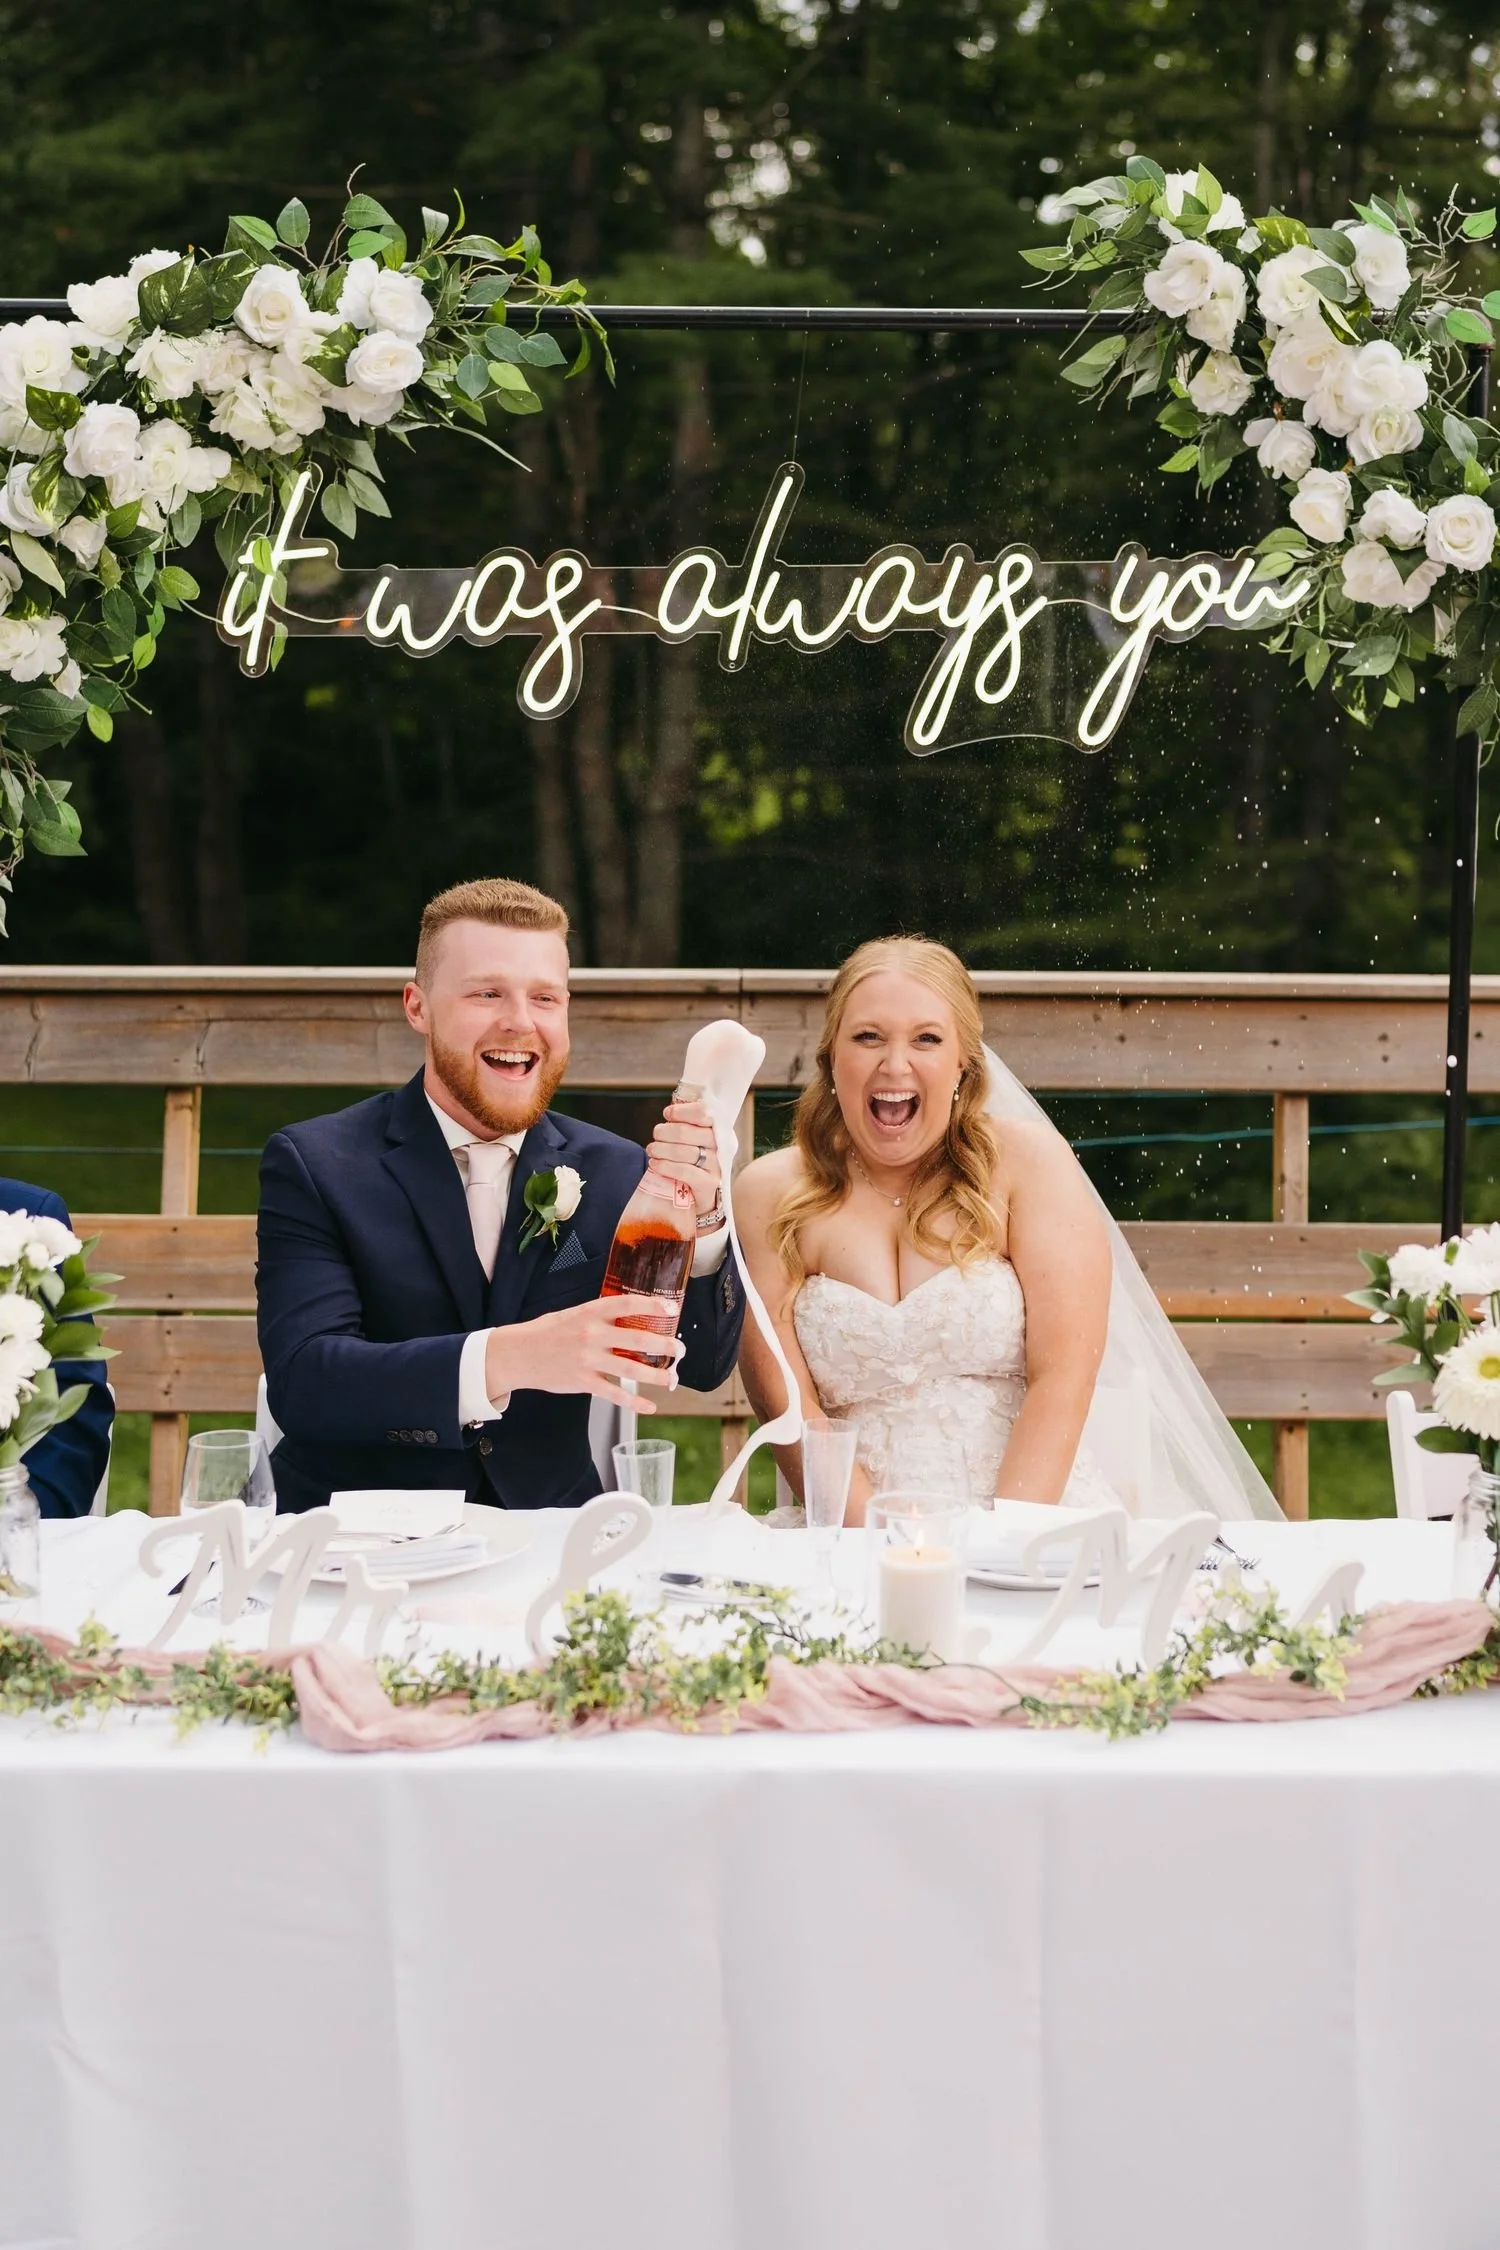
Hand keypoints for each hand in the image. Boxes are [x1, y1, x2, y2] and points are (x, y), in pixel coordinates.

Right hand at [484, 1296, 682, 1412]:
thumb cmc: (547, 1332)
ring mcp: (588, 1360)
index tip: (672, 1308)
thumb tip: (631, 1317)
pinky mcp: (583, 1382)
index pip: (628, 1304)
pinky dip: (635, 1402)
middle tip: (681, 1350)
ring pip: (632, 1368)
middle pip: (638, 1338)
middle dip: (665, 1345)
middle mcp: (592, 1335)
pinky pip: (614, 1394)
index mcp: (590, 1312)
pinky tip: (650, 1406)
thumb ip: (600, 1317)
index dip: (653, 1304)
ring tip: (673, 1378)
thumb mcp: (573, 1314)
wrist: (517, 1354)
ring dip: (657, 1375)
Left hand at [647, 1096, 721, 1219]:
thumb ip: (685, 1124)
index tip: (667, 1114)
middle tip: (656, 1135)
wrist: (699, 1196)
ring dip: (660, 1149)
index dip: (681, 1111)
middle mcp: (719, 1146)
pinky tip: (655, 1164)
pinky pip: (683, 1171)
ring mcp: (715, 1165)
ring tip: (652, 1150)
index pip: (703, 1112)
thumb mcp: (692, 1140)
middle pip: (685, 1132)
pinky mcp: (708, 1183)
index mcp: (717, 1129)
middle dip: (664, 1132)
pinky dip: (665, 1166)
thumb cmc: (692, 1162)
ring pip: (682, 1151)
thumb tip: (669, 1111)